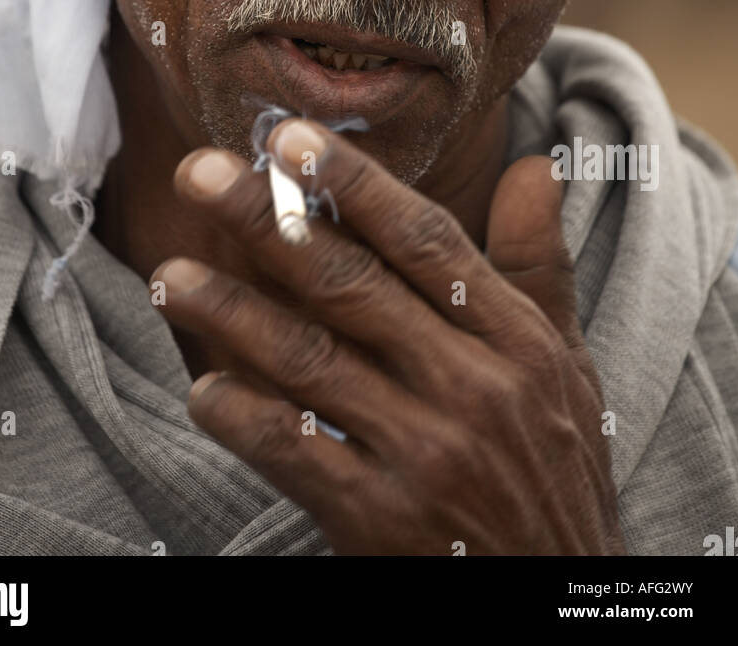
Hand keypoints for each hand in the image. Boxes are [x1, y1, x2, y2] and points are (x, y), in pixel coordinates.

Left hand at [150, 119, 624, 555]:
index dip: (355, 184)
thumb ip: (539, 263)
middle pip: (353, 286)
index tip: (289, 138)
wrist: (559, 600)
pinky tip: (203, 389)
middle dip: (270, 223)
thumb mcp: (567, 364)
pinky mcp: (383, 522)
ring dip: (232, 314)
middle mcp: (472, 387)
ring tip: (170, 275)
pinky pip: (298, 455)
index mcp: (515, 337)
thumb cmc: (556, 468)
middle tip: (201, 174)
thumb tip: (536, 163)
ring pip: (312, 363)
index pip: (425, 241)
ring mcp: (427, 455)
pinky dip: (246, 419)